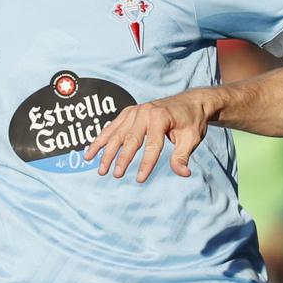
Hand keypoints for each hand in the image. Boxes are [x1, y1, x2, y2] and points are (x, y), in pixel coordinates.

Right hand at [85, 91, 216, 181]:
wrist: (190, 102)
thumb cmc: (192, 121)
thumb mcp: (192, 138)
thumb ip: (183, 156)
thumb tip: (183, 173)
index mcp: (160, 117)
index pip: (152, 145)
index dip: (146, 163)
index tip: (140, 179)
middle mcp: (144, 112)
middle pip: (130, 139)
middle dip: (122, 158)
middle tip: (116, 175)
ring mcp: (134, 111)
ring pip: (116, 134)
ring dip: (106, 152)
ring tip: (101, 170)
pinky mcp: (129, 113)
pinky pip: (112, 127)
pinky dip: (100, 140)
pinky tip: (90, 154)